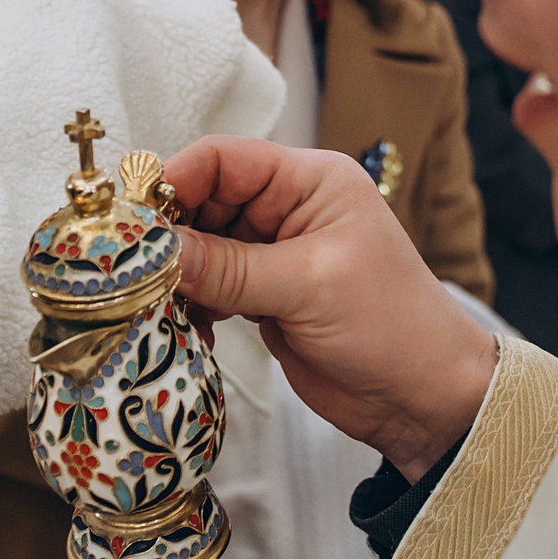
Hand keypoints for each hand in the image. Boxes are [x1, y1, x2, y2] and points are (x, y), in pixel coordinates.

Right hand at [165, 137, 496, 480]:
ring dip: (177, 275)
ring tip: (155, 306)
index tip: (133, 221)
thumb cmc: (392, 327)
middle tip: (132, 272)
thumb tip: (151, 251)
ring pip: (201, 247)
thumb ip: (227, 267)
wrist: (425, 399)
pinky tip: (186, 329)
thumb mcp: (307, 288)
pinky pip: (210, 286)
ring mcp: (276, 253)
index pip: (223, 159)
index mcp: (311, 181)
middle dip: (169, 235)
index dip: (175, 182)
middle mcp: (290, 208)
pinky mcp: (266, 295)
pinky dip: (191, 305)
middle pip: (204, 201)